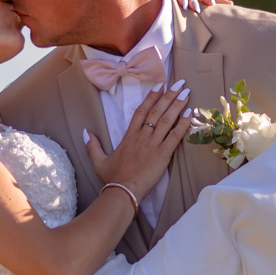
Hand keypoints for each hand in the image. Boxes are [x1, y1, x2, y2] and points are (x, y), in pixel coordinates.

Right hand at [84, 81, 193, 196]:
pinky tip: (190, 113)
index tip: (159, 86)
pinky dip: (183, 124)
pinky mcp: (163, 154)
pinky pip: (175, 136)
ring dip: (177, 105)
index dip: (151, 98)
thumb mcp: (98, 161)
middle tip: (179, 83)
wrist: (123, 191)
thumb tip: (85, 132)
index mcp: (129, 136)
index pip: (141, 111)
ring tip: (186, 92)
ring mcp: (153, 144)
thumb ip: (92, 145)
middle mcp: (142, 136)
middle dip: (169, 96)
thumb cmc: (112, 178)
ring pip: (166, 120)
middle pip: (156, 111)